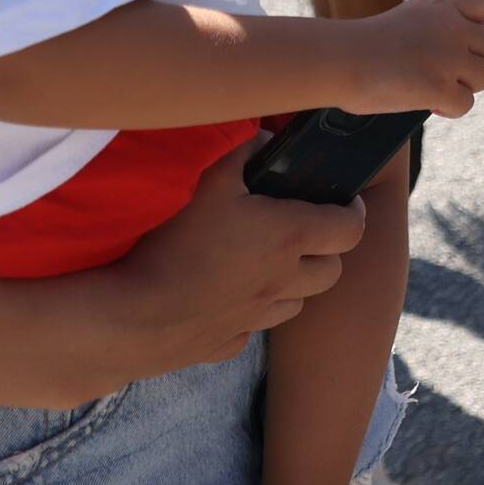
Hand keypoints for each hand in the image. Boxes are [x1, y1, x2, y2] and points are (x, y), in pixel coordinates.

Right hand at [89, 135, 368, 377]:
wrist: (130, 318)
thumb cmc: (174, 242)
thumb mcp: (208, 179)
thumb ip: (242, 151)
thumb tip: (262, 140)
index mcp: (289, 238)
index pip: (351, 228)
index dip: (353, 212)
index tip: (343, 201)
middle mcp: (282, 283)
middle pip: (331, 272)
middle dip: (325, 252)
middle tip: (301, 232)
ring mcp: (255, 318)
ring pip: (295, 305)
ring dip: (291, 285)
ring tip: (264, 265)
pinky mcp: (224, 345)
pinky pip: (250, 331)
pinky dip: (247, 316)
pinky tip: (222, 300)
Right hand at [332, 0, 483, 116]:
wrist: (338, 60)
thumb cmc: (366, 44)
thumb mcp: (410, 17)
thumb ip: (441, 24)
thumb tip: (467, 48)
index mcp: (443, 5)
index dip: (479, 25)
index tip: (456, 39)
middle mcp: (452, 27)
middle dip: (474, 62)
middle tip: (444, 72)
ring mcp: (448, 58)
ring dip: (462, 87)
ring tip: (433, 88)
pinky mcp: (439, 87)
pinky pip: (465, 104)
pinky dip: (448, 109)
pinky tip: (428, 105)